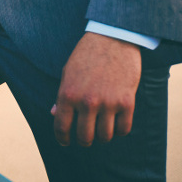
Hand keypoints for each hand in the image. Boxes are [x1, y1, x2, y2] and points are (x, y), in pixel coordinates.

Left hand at [51, 32, 141, 146]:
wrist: (112, 39)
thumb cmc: (86, 55)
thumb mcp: (67, 73)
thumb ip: (61, 96)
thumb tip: (54, 114)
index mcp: (67, 94)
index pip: (62, 127)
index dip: (62, 138)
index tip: (65, 142)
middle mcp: (86, 102)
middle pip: (85, 137)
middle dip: (84, 140)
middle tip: (86, 138)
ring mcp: (108, 103)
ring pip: (105, 136)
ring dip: (102, 137)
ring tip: (101, 130)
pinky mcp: (127, 102)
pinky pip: (123, 129)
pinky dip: (119, 130)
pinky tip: (116, 124)